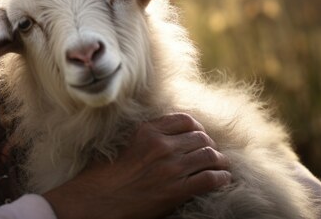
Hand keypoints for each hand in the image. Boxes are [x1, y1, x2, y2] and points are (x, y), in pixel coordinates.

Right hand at [43, 113, 230, 218]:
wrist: (97, 200)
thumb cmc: (104, 175)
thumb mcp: (124, 144)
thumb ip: (146, 136)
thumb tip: (167, 135)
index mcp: (147, 131)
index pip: (184, 120)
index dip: (197, 127)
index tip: (199, 134)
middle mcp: (161, 145)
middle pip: (200, 137)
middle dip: (209, 144)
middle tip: (212, 152)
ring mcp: (170, 168)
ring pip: (210, 155)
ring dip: (219, 160)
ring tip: (221, 165)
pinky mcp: (177, 190)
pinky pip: (211, 178)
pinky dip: (222, 178)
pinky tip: (223, 179)